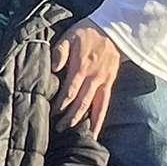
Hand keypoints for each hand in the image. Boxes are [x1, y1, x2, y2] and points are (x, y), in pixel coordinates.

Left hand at [52, 19, 120, 133]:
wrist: (114, 28)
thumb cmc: (87, 32)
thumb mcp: (69, 36)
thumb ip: (60, 52)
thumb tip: (53, 67)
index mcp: (81, 67)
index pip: (70, 92)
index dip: (61, 104)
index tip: (52, 113)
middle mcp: (94, 77)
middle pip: (81, 103)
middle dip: (70, 117)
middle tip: (59, 129)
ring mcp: (104, 81)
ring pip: (95, 107)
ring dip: (87, 122)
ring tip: (80, 137)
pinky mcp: (110, 83)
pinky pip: (105, 103)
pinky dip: (100, 118)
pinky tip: (96, 130)